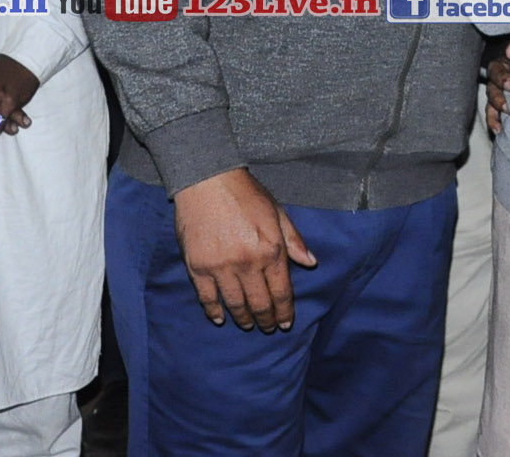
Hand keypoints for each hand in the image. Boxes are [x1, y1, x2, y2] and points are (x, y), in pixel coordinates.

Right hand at [172, 168, 317, 332]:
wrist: (208, 180)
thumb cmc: (246, 194)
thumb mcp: (278, 213)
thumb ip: (294, 240)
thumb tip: (310, 263)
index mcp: (271, 250)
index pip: (281, 291)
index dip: (284, 311)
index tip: (285, 323)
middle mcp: (248, 263)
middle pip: (259, 303)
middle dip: (266, 320)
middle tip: (268, 328)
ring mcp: (221, 267)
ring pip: (235, 304)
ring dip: (243, 318)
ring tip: (247, 325)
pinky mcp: (198, 267)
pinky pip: (207, 297)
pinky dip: (214, 311)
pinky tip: (220, 318)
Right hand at [486, 42, 509, 135]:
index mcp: (502, 64)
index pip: (496, 70)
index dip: (502, 78)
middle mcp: (496, 79)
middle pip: (492, 89)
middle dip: (498, 98)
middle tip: (507, 106)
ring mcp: (497, 93)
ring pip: (490, 103)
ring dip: (495, 113)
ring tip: (500, 123)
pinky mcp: (499, 106)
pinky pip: (492, 115)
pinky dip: (494, 122)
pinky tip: (498, 130)